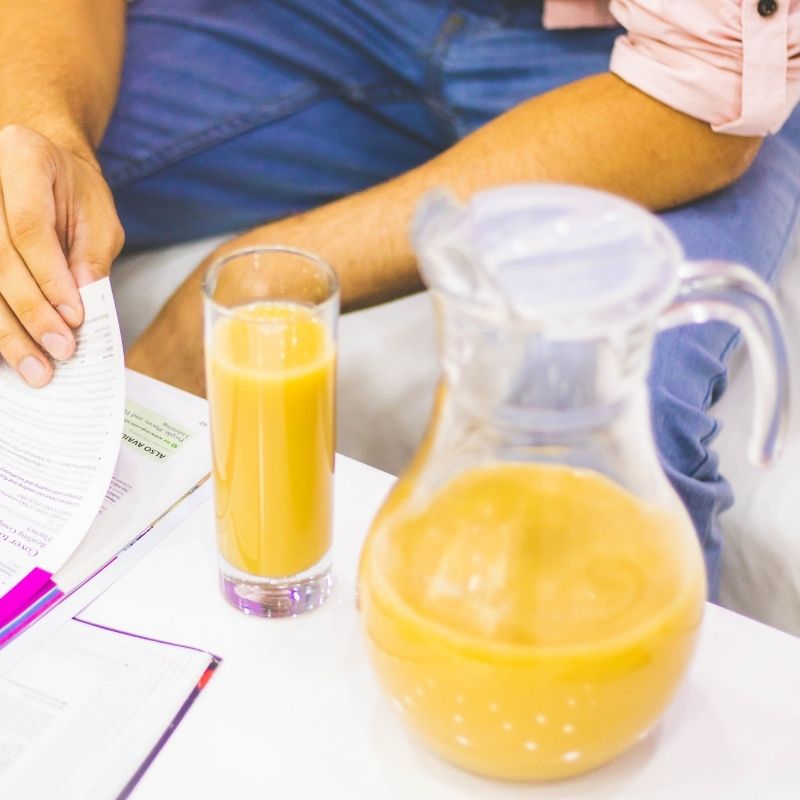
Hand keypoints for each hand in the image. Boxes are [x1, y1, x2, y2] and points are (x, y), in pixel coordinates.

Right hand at [0, 124, 123, 386]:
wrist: (44, 167)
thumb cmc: (76, 195)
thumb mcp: (98, 220)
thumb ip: (89, 260)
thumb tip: (79, 315)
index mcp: (22, 157)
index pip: (29, 229)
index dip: (50, 280)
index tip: (74, 320)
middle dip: (29, 313)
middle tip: (58, 353)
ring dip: (6, 330)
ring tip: (34, 368)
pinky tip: (10, 354)